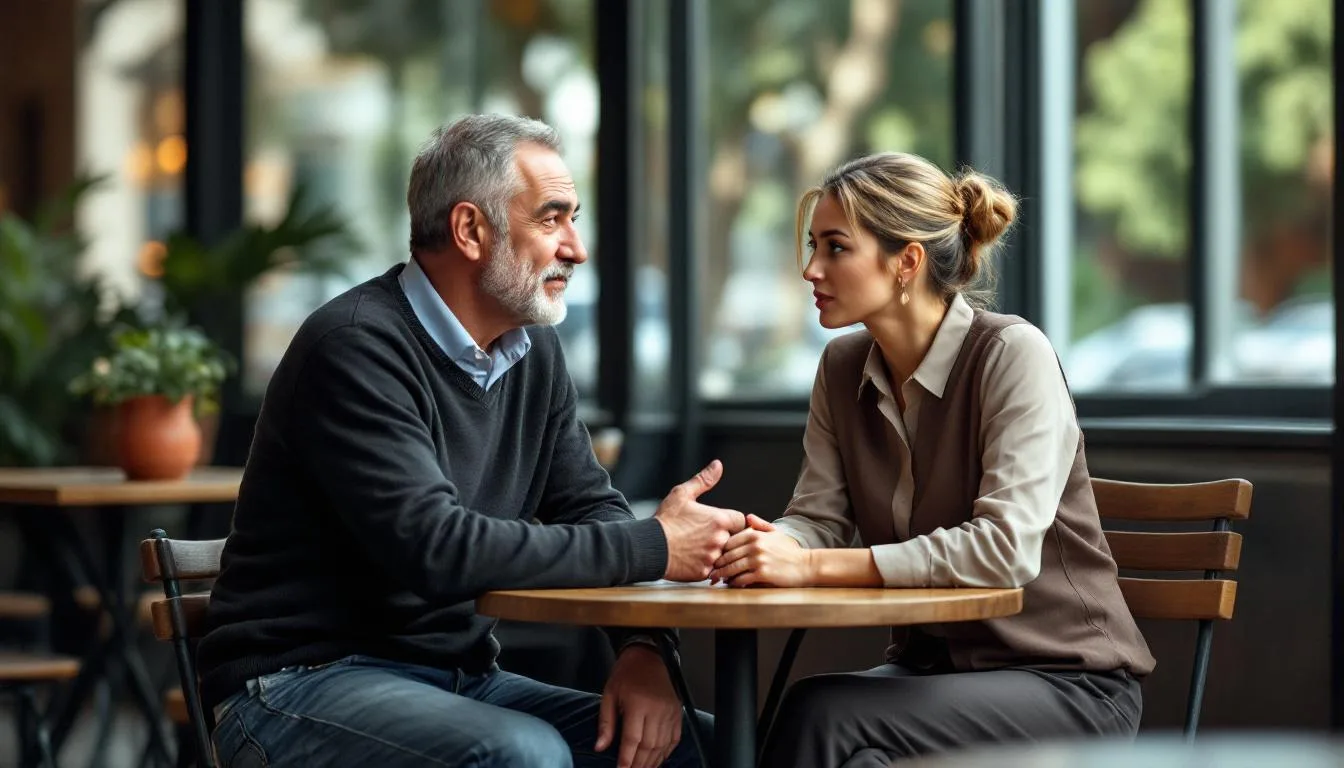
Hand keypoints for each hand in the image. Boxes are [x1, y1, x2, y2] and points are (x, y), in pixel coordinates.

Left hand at [595, 645, 682, 767]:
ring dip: (652, 761)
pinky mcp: (677, 712)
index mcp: (638, 704)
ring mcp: (670, 712)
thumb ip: (605, 723)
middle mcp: (657, 710)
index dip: (627, 759)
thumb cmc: (626, 674)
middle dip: (639, 764)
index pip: (633, 739)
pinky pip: (674, 738)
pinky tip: (658, 760)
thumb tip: (600, 747)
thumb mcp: (609, 694)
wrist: (649, 656)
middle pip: (649, 745)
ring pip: (662, 745)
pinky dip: (666, 752)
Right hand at [655, 460, 747, 580]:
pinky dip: (705, 566)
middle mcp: (720, 539)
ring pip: (724, 555)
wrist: (648, 546)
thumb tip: (718, 465)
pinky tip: (693, 559)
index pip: (740, 521)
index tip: (719, 524)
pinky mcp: (704, 572)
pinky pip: (713, 570)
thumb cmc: (666, 519)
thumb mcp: (682, 494)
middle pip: (734, 539)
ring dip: (716, 553)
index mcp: (719, 519)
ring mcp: (713, 557)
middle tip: (706, 537)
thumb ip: (704, 480)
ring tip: (698, 549)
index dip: (731, 522)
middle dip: (724, 538)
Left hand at [709, 514, 812, 586]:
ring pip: (732, 568)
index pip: (729, 542)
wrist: (806, 565)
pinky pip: (741, 579)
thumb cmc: (790, 550)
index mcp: (755, 534)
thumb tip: (748, 517)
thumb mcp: (776, 533)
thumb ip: (760, 525)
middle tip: (708, 570)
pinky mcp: (762, 574)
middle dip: (716, 564)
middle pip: (727, 555)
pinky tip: (731, 584)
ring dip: (722, 575)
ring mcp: (758, 560)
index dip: (719, 550)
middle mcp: (755, 545)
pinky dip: (734, 583)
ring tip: (715, 579)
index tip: (713, 557)